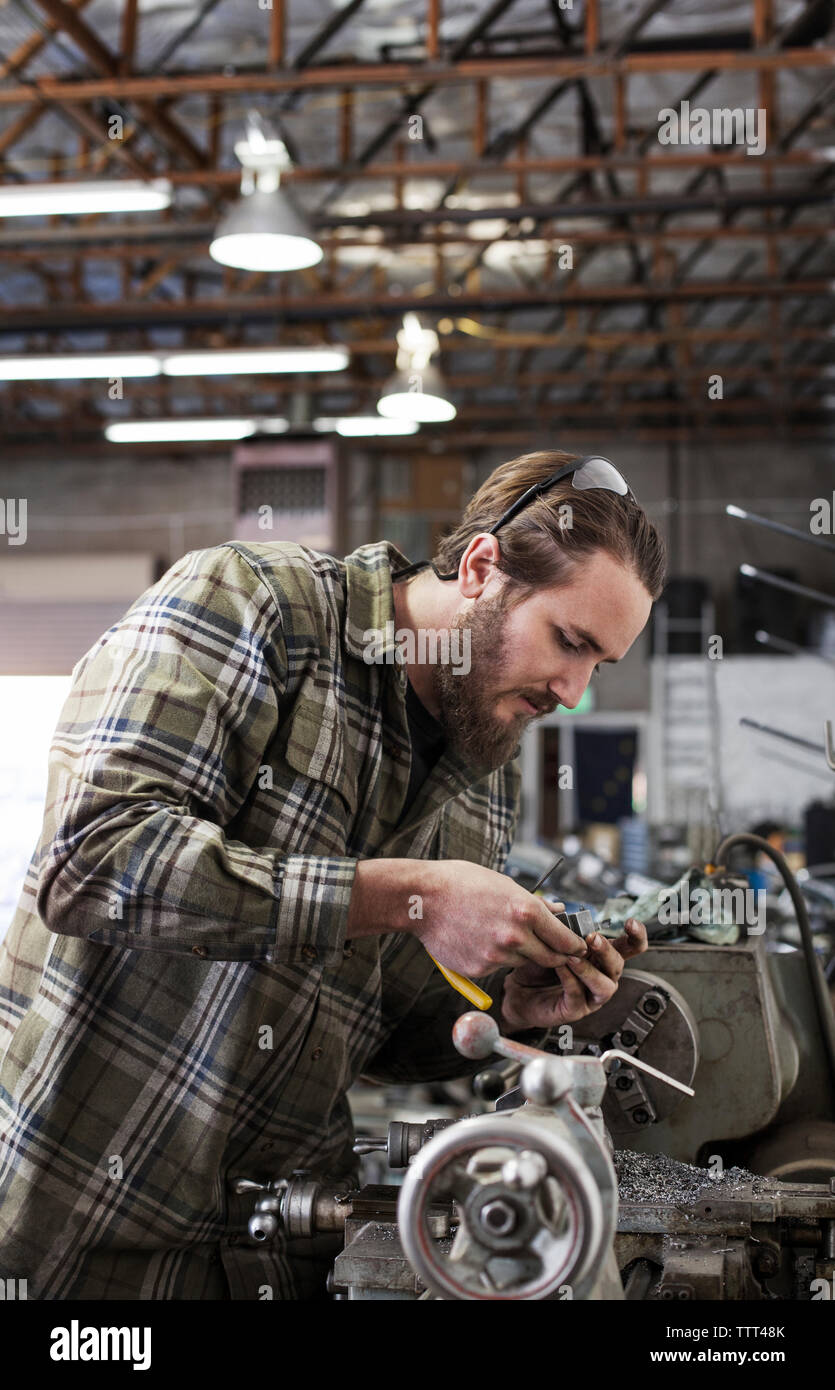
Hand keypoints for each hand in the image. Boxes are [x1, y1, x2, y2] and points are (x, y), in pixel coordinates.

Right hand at [409, 860, 587, 978]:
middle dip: (555, 955)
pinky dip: (495, 958)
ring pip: (522, 961)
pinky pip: (497, 966)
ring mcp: (496, 956)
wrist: (422, 899)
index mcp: (526, 911)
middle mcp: (516, 936)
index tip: (577, 947)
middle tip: (553, 949)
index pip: (565, 939)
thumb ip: (535, 903)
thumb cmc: (461, 883)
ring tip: (500, 932)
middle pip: (551, 958)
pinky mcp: (479, 969)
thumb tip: (558, 910)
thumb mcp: (504, 884)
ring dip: (521, 953)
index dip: (574, 945)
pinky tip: (479, 939)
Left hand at [500, 913, 647, 1031]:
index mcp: (601, 956)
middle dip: (607, 951)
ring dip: (590, 970)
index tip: (630, 923)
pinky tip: (560, 968)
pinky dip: (571, 980)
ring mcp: (591, 995)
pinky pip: (579, 995)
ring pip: (605, 985)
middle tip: (592, 938)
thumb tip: (561, 908)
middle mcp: (602, 976)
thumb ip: (558, 926)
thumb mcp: (549, 940)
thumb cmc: (537, 964)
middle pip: (618, 964)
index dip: (636, 936)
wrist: (517, 989)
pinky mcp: (576, 1009)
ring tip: (572, 957)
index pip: (629, 947)